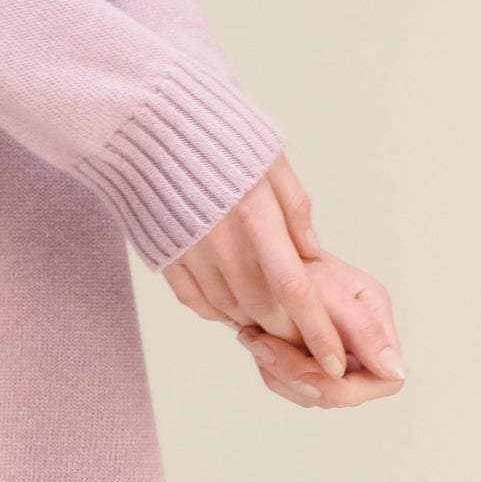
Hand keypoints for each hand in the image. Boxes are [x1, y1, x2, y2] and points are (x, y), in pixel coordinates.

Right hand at [159, 152, 351, 378]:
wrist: (146, 120)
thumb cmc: (215, 133)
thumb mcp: (269, 158)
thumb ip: (295, 208)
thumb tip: (311, 254)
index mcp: (254, 213)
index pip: (293, 287)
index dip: (317, 330)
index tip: (335, 361)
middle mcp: (219, 239)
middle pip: (262, 306)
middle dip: (291, 333)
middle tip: (309, 340)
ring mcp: (187, 250)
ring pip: (230, 308)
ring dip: (257, 323)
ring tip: (274, 322)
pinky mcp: (164, 254)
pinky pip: (196, 301)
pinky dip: (219, 312)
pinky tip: (234, 307)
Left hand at [237, 247, 404, 406]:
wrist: (261, 249)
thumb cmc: (294, 258)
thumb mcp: (330, 290)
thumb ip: (363, 329)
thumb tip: (395, 371)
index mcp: (377, 323)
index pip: (384, 380)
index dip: (347, 387)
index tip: (308, 372)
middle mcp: (361, 344)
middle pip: (344, 393)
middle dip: (303, 378)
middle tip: (265, 348)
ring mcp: (334, 355)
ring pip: (313, 394)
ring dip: (280, 373)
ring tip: (256, 338)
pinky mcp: (309, 360)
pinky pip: (291, 385)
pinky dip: (272, 369)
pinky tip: (256, 340)